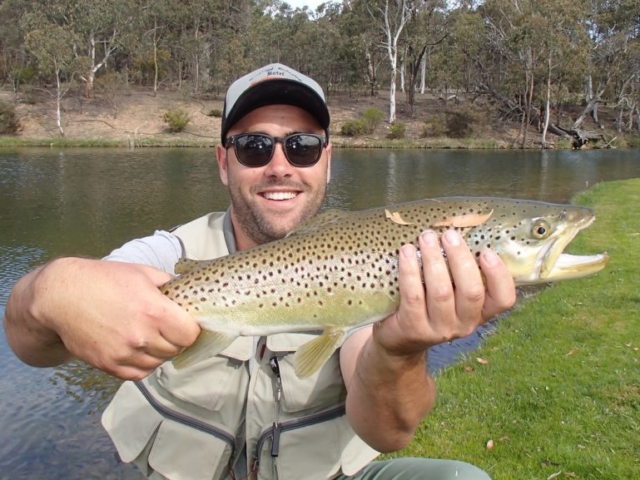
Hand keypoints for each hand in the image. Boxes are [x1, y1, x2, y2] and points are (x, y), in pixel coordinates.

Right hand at [5, 258, 199, 379]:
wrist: (61, 297)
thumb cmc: (103, 280)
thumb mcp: (142, 273)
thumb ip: (169, 285)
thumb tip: (190, 294)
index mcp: (153, 311)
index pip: (190, 334)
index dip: (191, 328)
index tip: (185, 322)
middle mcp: (140, 336)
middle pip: (176, 349)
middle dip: (176, 339)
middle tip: (167, 327)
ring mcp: (124, 354)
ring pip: (159, 363)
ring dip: (160, 351)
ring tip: (150, 335)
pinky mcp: (109, 365)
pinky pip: (139, 373)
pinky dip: (144, 363)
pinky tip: (138, 347)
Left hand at [374, 229, 515, 355]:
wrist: (399, 339)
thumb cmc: (428, 305)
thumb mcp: (451, 293)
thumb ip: (460, 271)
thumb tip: (461, 228)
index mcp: (480, 313)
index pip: (504, 299)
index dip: (499, 275)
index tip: (487, 251)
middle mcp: (464, 324)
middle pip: (471, 292)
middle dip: (460, 258)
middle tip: (449, 235)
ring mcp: (439, 330)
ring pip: (441, 292)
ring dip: (433, 259)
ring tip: (426, 237)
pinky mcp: (413, 328)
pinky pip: (413, 295)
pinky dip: (410, 270)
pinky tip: (406, 252)